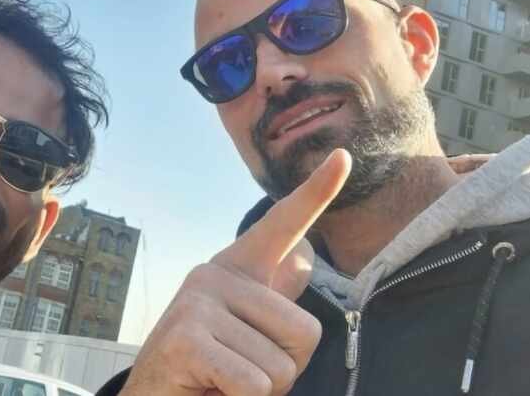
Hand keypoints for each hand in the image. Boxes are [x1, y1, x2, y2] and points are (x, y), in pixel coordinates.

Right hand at [122, 149, 351, 395]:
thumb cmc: (207, 372)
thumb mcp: (245, 332)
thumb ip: (271, 299)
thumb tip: (302, 258)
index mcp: (236, 269)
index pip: (283, 224)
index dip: (316, 193)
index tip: (344, 158)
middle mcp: (214, 274)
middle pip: (306, 332)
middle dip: (283, 370)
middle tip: (238, 375)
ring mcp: (197, 303)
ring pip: (281, 367)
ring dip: (259, 393)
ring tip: (221, 385)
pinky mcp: (185, 338)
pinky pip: (254, 385)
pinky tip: (208, 391)